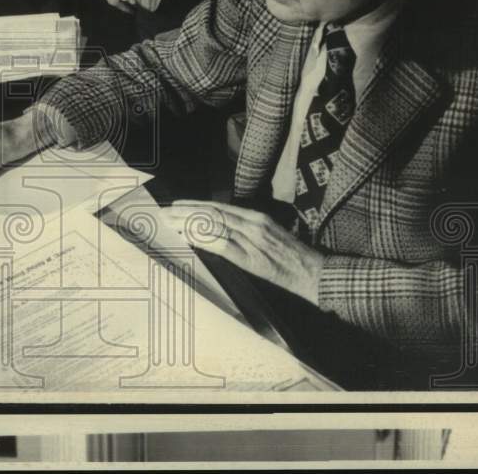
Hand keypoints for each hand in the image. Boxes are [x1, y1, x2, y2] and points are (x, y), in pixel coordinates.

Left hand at [164, 200, 325, 304]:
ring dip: (187, 223)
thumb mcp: (269, 236)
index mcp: (256, 217)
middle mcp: (252, 223)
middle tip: (164, 211)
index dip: (196, 204)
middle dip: (185, 211)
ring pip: (213, 225)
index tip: (177, 204)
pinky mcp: (250, 257)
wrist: (313, 273)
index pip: (219, 207)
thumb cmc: (292, 257)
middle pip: (211, 213)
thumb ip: (247, 232)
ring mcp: (251, 239)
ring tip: (169, 222)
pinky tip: (187, 237)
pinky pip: (221, 245)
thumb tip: (221, 232)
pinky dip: (202, 240)